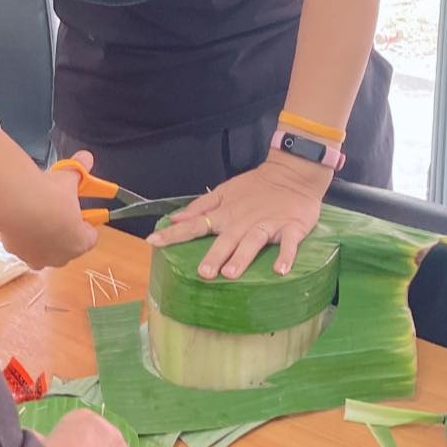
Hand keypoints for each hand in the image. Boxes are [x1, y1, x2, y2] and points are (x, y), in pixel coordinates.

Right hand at [0, 149, 96, 269]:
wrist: (17, 204)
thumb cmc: (51, 195)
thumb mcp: (68, 178)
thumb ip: (79, 169)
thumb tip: (86, 156)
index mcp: (80, 243)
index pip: (90, 238)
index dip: (85, 224)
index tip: (78, 211)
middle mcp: (60, 257)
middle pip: (67, 248)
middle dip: (64, 232)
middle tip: (57, 211)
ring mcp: (37, 258)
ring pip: (44, 251)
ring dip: (43, 237)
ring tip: (35, 214)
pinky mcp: (16, 254)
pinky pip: (24, 246)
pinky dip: (23, 236)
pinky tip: (19, 218)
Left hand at [148, 151, 330, 279]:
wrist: (293, 173)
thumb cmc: (256, 187)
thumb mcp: (224, 191)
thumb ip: (199, 207)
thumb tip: (173, 218)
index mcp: (225, 214)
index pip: (195, 225)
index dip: (174, 233)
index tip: (153, 242)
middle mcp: (243, 222)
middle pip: (226, 239)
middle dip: (214, 255)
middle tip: (203, 273)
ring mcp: (268, 225)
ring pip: (253, 242)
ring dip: (243, 257)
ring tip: (231, 273)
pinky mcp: (291, 228)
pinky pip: (288, 244)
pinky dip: (286, 256)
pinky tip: (280, 271)